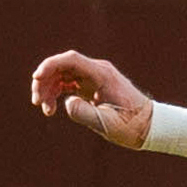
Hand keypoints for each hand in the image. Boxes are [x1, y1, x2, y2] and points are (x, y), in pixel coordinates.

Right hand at [26, 47, 157, 144]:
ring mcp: (94, 77)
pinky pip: (68, 83)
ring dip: (49, 88)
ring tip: (45, 110)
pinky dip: (57, 93)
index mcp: (103, 75)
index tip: (36, 78)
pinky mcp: (91, 86)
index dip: (50, 65)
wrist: (149, 126)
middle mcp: (98, 71)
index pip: (72, 60)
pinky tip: (52, 108)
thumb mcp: (108, 124)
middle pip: (63, 66)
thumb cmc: (132, 126)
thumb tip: (66, 103)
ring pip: (63, 74)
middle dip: (45, 80)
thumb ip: (86, 114)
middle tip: (37, 102)